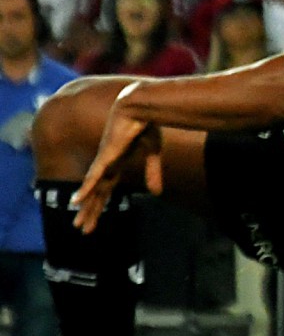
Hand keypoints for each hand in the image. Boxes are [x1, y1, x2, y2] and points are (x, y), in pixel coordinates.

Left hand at [73, 102, 162, 233]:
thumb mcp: (154, 152)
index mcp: (118, 163)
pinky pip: (94, 176)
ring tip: (78, 225)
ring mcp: (105, 161)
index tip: (95, 218)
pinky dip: (85, 189)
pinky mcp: (106, 156)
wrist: (140, 106)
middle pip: (97, 193)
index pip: (107, 189)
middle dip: (91, 212)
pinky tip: (76, 201)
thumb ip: (153, 172)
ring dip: (87, 208)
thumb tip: (156, 194)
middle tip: (82, 229)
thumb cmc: (146, 124)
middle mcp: (108, 165)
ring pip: (93, 190)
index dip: (101, 204)